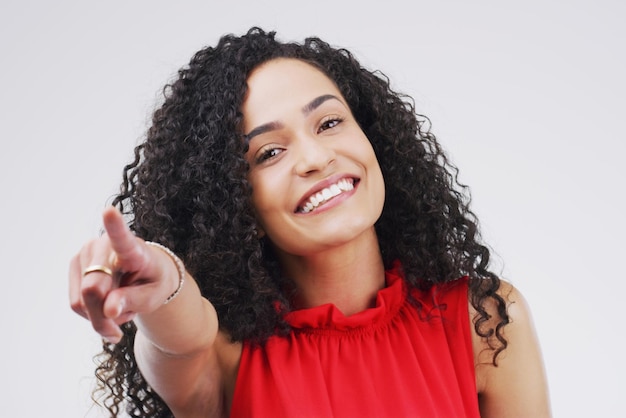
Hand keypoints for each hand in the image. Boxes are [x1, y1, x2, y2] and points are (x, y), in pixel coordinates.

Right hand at [69, 206, 177, 342]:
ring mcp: (87, 252)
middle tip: (118, 333)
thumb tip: (109, 310)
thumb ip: (133, 301)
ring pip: (81, 301)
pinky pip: (76, 302)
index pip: (122, 238)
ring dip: (99, 316)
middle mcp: (106, 245)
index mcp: (133, 248)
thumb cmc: (153, 282)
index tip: (109, 211)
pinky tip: (106, 304)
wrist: (146, 274)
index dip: (114, 226)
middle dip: (104, 317)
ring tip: (119, 307)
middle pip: (93, 289)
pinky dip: (90, 313)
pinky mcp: (75, 264)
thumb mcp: (154, 296)